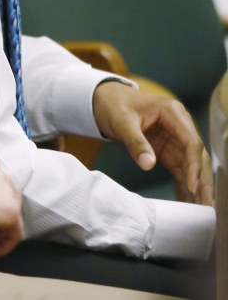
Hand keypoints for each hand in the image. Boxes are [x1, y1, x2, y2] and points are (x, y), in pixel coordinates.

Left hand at [92, 80, 212, 204]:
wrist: (104, 100)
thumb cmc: (114, 104)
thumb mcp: (122, 121)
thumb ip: (136, 142)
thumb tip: (148, 164)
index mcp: (172, 112)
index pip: (191, 141)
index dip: (194, 164)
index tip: (192, 185)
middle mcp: (179, 125)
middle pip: (196, 156)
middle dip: (202, 180)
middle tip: (206, 205)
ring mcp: (174, 138)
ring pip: (190, 165)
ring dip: (195, 186)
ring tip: (200, 209)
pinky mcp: (167, 149)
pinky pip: (179, 168)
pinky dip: (183, 184)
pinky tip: (187, 201)